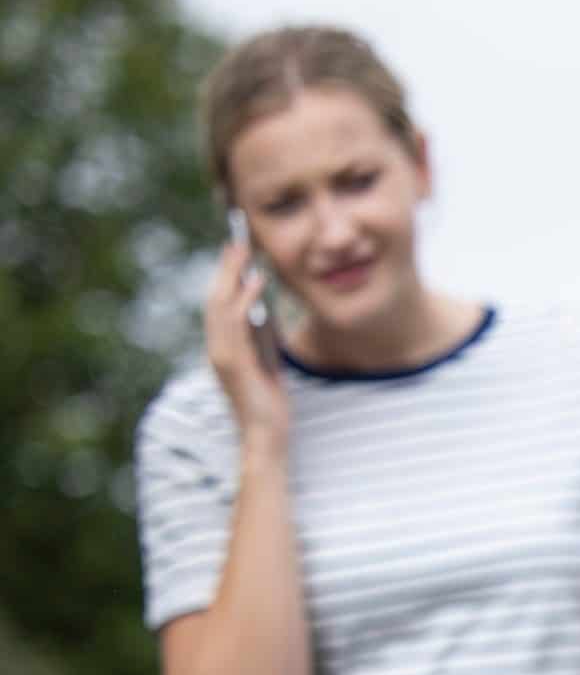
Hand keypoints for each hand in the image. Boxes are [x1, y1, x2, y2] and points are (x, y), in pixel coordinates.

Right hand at [205, 241, 289, 445]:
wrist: (267, 434)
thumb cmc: (268, 399)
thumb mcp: (267, 358)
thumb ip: (261, 334)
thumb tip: (264, 303)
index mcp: (222, 346)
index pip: (219, 303)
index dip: (225, 276)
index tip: (236, 252)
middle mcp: (215, 346)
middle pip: (215, 297)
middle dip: (225, 268)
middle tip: (237, 241)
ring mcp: (219, 354)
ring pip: (219, 304)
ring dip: (231, 275)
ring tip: (245, 250)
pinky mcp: (231, 362)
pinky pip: (235, 322)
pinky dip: (244, 297)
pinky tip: (257, 280)